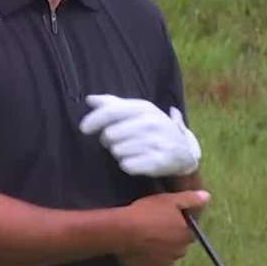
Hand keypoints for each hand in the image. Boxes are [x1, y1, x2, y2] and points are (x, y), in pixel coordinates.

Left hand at [79, 94, 199, 177]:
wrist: (182, 151)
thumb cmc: (153, 129)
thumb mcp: (137, 112)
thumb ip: (112, 104)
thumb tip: (89, 99)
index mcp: (144, 108)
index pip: (112, 111)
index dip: (94, 120)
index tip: (84, 129)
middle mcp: (151, 123)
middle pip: (110, 134)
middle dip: (109, 141)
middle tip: (121, 141)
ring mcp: (156, 142)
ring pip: (117, 151)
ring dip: (120, 153)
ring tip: (132, 150)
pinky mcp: (158, 162)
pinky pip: (127, 165)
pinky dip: (128, 165)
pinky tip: (137, 161)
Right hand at [116, 189, 208, 265]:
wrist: (121, 230)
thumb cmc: (147, 212)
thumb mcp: (170, 199)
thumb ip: (191, 199)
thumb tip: (207, 197)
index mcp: (187, 236)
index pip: (190, 232)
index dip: (178, 226)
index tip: (166, 220)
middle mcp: (180, 253)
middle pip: (178, 246)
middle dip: (170, 239)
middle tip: (154, 229)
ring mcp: (165, 265)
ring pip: (166, 258)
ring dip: (160, 251)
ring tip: (145, 240)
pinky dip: (149, 262)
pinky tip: (140, 252)